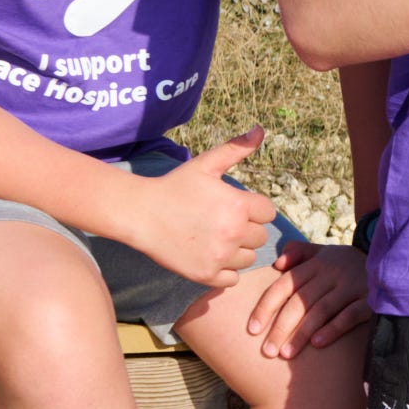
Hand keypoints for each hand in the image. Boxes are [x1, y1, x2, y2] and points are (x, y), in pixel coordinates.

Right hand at [119, 134, 281, 286]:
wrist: (140, 214)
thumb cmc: (174, 187)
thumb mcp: (205, 164)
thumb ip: (236, 148)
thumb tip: (261, 129)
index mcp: (238, 206)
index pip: (267, 213)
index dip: (251, 208)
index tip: (231, 205)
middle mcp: (234, 233)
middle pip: (260, 236)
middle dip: (245, 228)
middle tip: (219, 221)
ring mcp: (220, 257)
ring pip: (248, 258)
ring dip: (237, 250)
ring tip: (213, 237)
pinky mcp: (207, 275)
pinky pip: (233, 278)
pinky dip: (225, 270)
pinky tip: (209, 255)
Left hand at [248, 239, 371, 359]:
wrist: (392, 261)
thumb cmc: (348, 264)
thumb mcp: (325, 253)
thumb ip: (299, 253)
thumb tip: (276, 264)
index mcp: (316, 264)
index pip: (284, 285)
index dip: (266, 307)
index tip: (252, 329)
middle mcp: (332, 272)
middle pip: (299, 301)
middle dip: (280, 328)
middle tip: (267, 352)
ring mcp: (352, 285)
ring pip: (320, 310)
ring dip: (301, 333)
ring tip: (286, 354)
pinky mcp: (370, 299)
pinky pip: (349, 315)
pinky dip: (332, 329)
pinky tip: (317, 344)